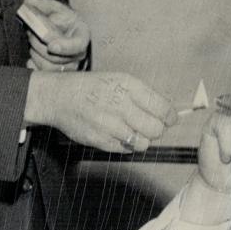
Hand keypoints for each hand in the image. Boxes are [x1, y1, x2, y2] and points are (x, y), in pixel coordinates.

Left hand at [19, 0, 89, 70]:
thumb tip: (28, 3)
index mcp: (82, 36)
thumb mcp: (54, 8)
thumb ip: (42, 5)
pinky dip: (34, 66)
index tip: (51, 45)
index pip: (77, 45)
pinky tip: (31, 57)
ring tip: (32, 42)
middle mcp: (78, 54)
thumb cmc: (61, 19)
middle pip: (57, 58)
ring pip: (49, 68)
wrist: (62, 29)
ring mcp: (68, 66)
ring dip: (35, 54)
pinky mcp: (57, 73)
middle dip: (40, 45)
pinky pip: (42, 74)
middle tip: (31, 32)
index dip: (64, 47)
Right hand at [25, 71, 175, 151]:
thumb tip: (168, 112)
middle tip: (150, 125)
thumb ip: (144, 95)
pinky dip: (126, 144)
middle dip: (157, 129)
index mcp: (126, 85)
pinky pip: (126, 150)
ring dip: (142, 138)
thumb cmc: (91, 88)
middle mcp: (118, 103)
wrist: (60, 97)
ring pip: (143, 143)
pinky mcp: (100, 140)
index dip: (170, 116)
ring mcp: (108, 124)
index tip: (170, 118)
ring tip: (132, 129)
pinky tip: (117, 133)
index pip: (161, 107)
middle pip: (155, 129)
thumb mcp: (119, 80)